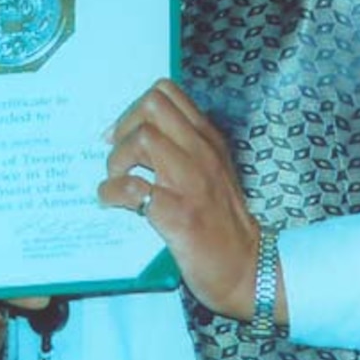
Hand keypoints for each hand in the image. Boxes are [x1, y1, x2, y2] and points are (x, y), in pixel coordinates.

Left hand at [99, 79, 282, 326]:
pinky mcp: (177, 214)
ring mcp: (190, 182)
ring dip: (118, 160)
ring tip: (117, 180)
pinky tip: (111, 202)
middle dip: (124, 126)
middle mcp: (202, 153)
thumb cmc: (224, 223)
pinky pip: (132, 189)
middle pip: (152, 105)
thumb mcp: (212, 172)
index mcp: (209, 140)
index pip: (168, 92)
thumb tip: (133, 138)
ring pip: (143, 138)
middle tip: (120, 157)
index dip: (135, 109)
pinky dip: (111, 192)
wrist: (247, 267)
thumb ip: (184, 149)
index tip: (122, 135)